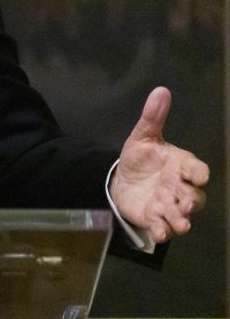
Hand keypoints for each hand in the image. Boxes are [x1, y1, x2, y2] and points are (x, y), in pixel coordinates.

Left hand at [110, 86, 208, 243]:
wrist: (123, 179)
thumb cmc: (140, 158)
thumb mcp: (143, 136)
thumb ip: (153, 117)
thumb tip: (161, 90)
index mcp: (181, 166)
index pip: (198, 171)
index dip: (197, 173)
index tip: (194, 175)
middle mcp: (180, 188)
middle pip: (195, 198)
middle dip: (191, 200)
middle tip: (182, 200)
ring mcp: (169, 206)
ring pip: (183, 217)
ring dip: (180, 219)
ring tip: (176, 219)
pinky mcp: (155, 219)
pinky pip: (164, 229)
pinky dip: (162, 231)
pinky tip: (157, 229)